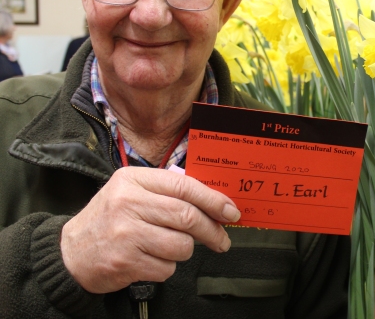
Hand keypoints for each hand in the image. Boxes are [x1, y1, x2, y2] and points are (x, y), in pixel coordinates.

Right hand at [60, 167, 239, 293]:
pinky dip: (167, 267)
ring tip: (170, 248)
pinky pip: (166, 268)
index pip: (184, 187)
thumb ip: (167, 192)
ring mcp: (126, 233)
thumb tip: (215, 204)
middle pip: (187, 216)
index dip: (213, 200)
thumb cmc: (110, 219)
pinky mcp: (125, 262)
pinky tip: (151, 260)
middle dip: (212, 230)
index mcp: (133, 180)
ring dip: (185, 251)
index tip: (231, 211)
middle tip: (222, 239)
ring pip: (181, 245)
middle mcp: (128, 203)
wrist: (70, 253)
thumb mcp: (132, 192)